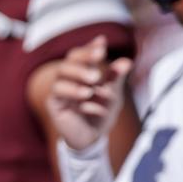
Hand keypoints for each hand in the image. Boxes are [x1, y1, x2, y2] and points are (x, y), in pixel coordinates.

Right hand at [46, 35, 132, 150]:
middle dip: (85, 55)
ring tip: (95, 79)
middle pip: (71, 58)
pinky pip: (58, 91)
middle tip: (100, 56)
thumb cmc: (101, 114)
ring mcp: (60, 89)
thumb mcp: (113, 95)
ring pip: (62, 72)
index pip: (84, 53)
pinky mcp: (54, 103)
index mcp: (83, 71)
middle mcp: (70, 77)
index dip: (91, 46)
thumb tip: (127, 62)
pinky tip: (86, 94)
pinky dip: (73, 90)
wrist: (92, 138)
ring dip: (79, 72)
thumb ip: (116, 79)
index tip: (102, 43)